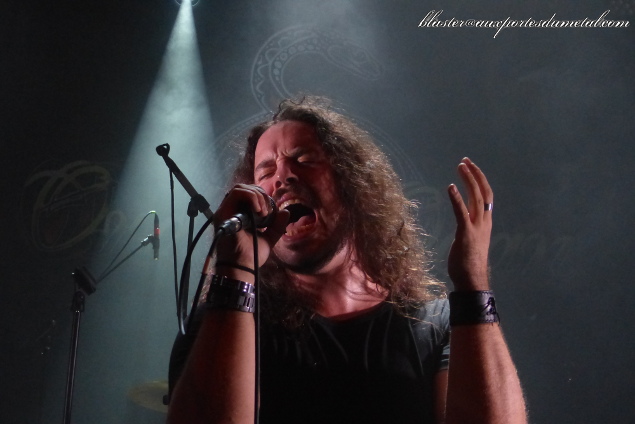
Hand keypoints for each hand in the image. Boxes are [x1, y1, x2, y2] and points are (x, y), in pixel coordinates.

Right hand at [213, 184, 289, 282]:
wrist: (242, 267)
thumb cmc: (252, 256)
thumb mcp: (268, 238)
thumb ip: (277, 226)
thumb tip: (286, 212)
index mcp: (240, 215)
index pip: (250, 195)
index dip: (262, 197)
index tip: (271, 212)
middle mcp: (231, 210)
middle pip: (246, 188)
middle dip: (261, 195)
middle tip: (268, 212)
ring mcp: (226, 210)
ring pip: (240, 188)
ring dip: (257, 196)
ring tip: (264, 212)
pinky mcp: (223, 212)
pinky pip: (236, 193)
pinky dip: (251, 197)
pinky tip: (259, 211)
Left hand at [447, 158, 492, 290]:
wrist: (472, 279)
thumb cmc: (468, 262)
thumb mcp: (471, 239)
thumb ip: (470, 226)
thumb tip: (464, 218)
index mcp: (485, 221)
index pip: (486, 195)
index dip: (479, 179)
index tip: (470, 167)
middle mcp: (484, 221)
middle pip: (483, 191)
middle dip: (474, 174)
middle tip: (464, 161)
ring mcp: (476, 226)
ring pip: (476, 197)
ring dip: (468, 180)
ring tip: (460, 166)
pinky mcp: (465, 233)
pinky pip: (461, 211)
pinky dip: (456, 198)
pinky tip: (449, 187)